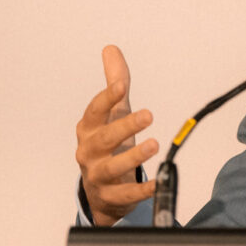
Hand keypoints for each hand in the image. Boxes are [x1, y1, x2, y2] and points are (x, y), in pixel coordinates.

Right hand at [75, 45, 157, 224]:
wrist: (100, 188)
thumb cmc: (107, 143)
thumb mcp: (112, 112)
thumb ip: (115, 82)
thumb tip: (111, 49)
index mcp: (88, 128)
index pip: (95, 111)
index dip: (106, 98)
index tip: (121, 87)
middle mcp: (88, 151)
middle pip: (104, 138)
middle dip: (125, 126)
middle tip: (148, 114)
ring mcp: (98, 175)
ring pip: (112, 167)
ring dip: (133, 157)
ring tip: (154, 144)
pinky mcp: (111, 196)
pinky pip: (125, 194)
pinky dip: (141, 190)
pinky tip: (157, 182)